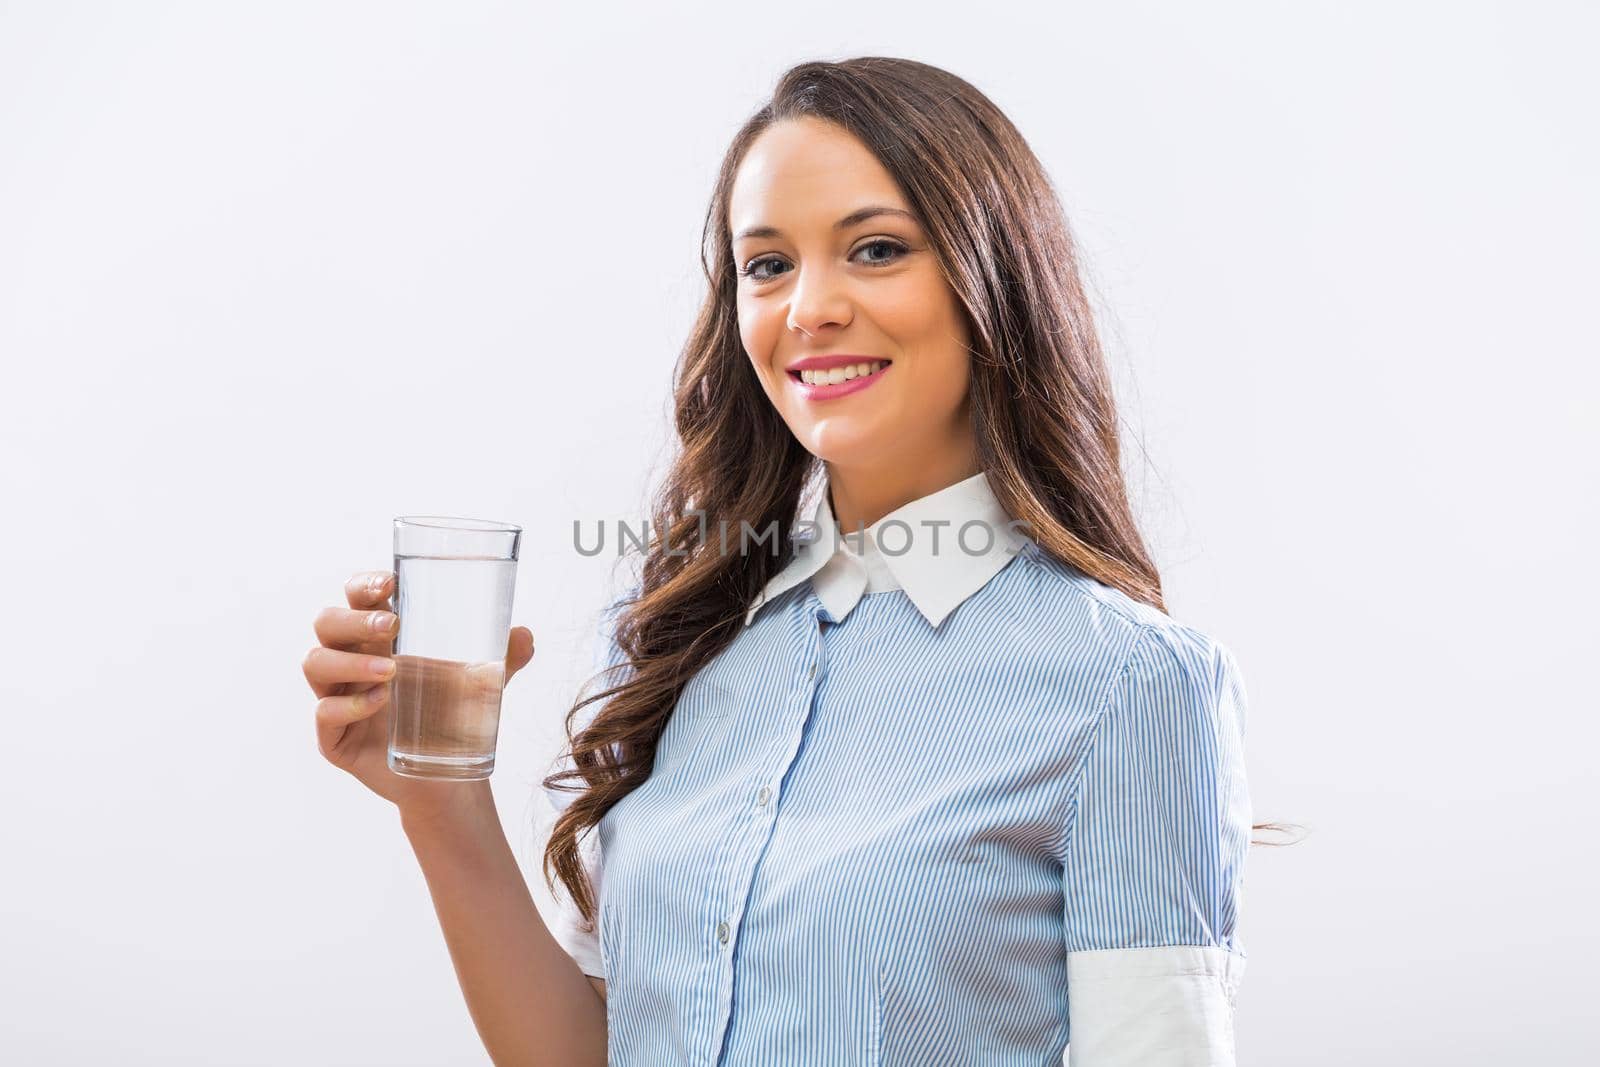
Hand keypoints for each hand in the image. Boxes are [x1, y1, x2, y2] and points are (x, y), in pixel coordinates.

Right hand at [302, 570, 534, 823]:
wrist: (449, 776)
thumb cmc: (453, 715)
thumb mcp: (483, 682)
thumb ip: (505, 657)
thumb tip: (526, 636)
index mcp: (379, 638)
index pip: (357, 597)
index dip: (364, 584)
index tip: (390, 582)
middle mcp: (352, 662)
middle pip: (327, 623)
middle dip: (353, 618)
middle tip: (391, 626)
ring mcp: (338, 698)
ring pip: (315, 663)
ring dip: (351, 661)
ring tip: (391, 671)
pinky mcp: (334, 738)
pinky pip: (324, 714)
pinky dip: (349, 704)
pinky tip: (380, 702)